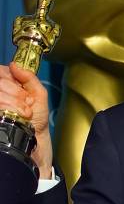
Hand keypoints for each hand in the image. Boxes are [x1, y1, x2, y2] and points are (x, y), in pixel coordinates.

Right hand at [0, 62, 51, 178]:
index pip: (1, 71)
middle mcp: (0, 91)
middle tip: (26, 104)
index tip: (21, 89)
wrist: (34, 138)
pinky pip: (0, 105)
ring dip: (15, 104)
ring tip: (24, 113)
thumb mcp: (38, 94)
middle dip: (16, 94)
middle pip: (0, 82)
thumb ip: (29, 77)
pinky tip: (17, 116)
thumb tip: (13, 65)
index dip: (10, 79)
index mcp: (8, 82)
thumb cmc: (36, 117)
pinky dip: (8, 109)